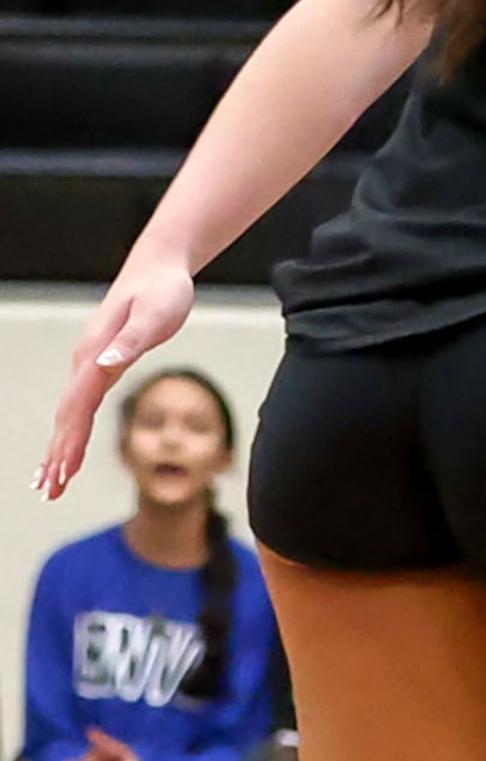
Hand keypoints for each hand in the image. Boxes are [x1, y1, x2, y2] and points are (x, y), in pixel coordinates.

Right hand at [42, 256, 195, 498]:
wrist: (159, 268)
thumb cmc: (163, 290)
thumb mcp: (156, 313)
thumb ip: (132, 341)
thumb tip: (107, 364)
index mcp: (96, 355)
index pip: (79, 408)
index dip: (70, 442)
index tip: (62, 473)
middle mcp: (87, 362)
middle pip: (67, 417)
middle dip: (57, 456)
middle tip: (48, 492)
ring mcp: (90, 364)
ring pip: (70, 414)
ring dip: (59, 448)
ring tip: (48, 482)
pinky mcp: (100, 364)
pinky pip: (81, 405)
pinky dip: (72, 430)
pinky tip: (68, 446)